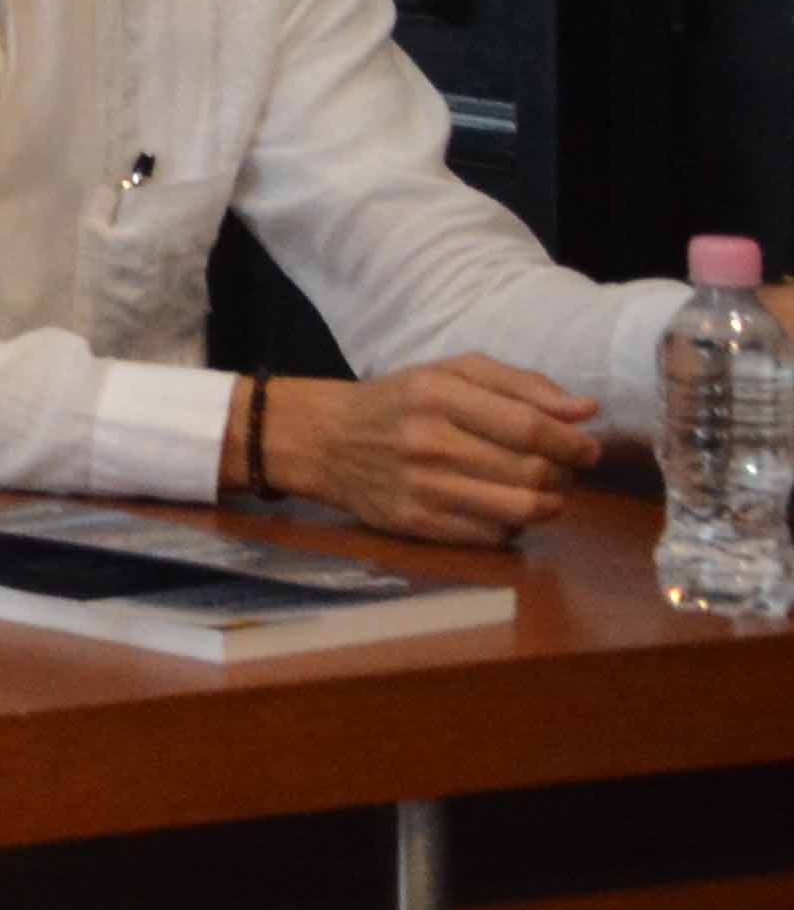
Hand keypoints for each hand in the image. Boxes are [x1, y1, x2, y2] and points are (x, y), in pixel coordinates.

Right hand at [252, 356, 597, 540]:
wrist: (322, 439)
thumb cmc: (398, 400)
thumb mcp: (449, 372)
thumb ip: (520, 385)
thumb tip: (586, 411)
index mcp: (438, 394)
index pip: (530, 427)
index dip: (572, 443)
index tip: (588, 448)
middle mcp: (429, 441)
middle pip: (532, 473)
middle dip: (563, 475)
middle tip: (562, 470)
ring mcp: (421, 488)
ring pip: (520, 510)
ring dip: (548, 504)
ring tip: (542, 492)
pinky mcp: (416, 524)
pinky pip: (493, 536)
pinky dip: (513, 525)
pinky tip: (503, 507)